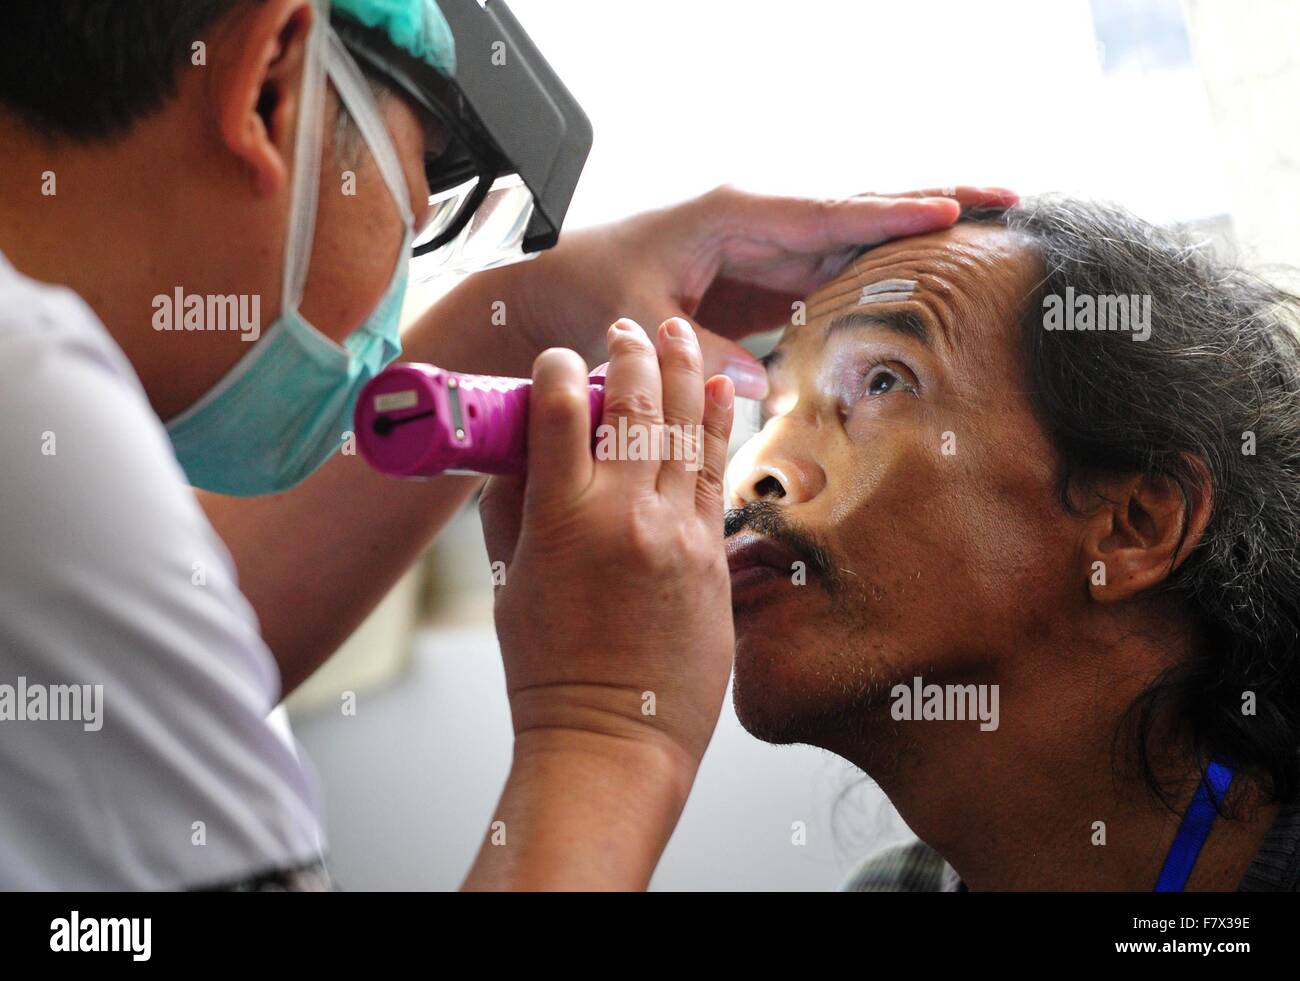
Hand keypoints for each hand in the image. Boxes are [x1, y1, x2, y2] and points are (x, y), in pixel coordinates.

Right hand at [479, 317, 735, 770]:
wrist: (613, 738)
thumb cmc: (549, 669)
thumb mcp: (511, 581)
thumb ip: (513, 506)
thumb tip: (520, 450)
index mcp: (560, 518)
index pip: (558, 410)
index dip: (558, 370)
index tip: (559, 360)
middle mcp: (624, 514)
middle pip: (632, 404)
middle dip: (630, 352)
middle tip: (628, 328)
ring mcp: (678, 532)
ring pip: (684, 428)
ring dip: (681, 370)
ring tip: (676, 332)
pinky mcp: (714, 555)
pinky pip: (716, 472)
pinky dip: (716, 424)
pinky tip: (719, 390)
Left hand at [510, 185, 1017, 396]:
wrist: (556, 288)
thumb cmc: (592, 288)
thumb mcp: (644, 320)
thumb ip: (706, 352)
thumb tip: (770, 384)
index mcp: (735, 213)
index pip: (829, 213)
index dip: (891, 216)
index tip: (952, 214)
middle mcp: (761, 220)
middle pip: (861, 210)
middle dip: (932, 203)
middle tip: (1007, 197)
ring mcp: (768, 245)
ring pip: (856, 236)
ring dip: (918, 233)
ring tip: (989, 228)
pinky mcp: (766, 276)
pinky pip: (835, 269)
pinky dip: (882, 269)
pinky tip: (925, 276)